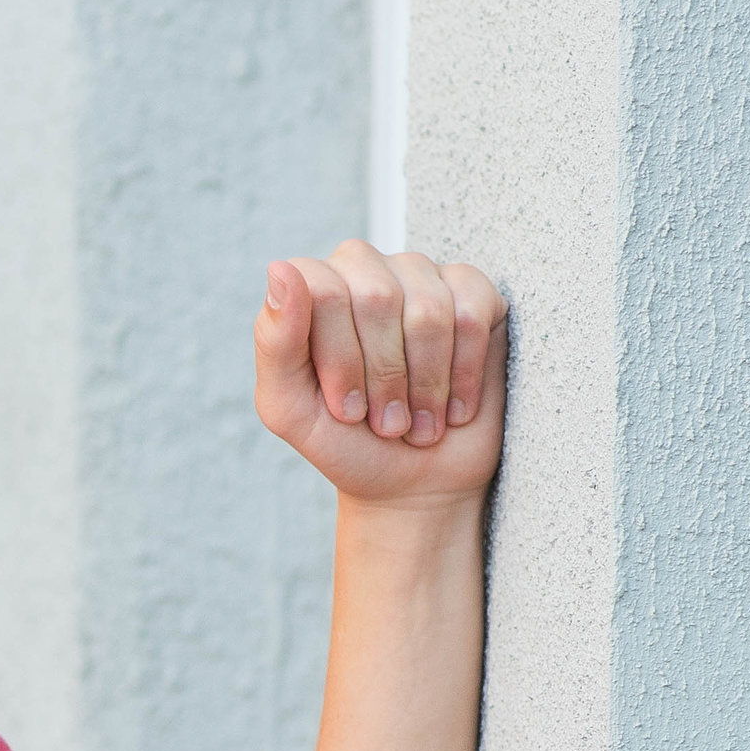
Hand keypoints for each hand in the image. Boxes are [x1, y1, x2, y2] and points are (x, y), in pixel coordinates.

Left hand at [254, 239, 505, 507]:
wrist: (413, 482)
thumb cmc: (345, 442)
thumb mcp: (290, 408)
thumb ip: (275, 342)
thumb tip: (281, 268)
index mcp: (312, 288)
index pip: (324, 292)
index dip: (341, 359)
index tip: (347, 412)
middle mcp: (364, 268)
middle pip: (377, 297)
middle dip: (384, 377)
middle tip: (387, 424)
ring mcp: (420, 274)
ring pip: (428, 310)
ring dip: (426, 384)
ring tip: (420, 422)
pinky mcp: (474, 291)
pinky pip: (473, 314)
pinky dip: (463, 374)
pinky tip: (454, 406)